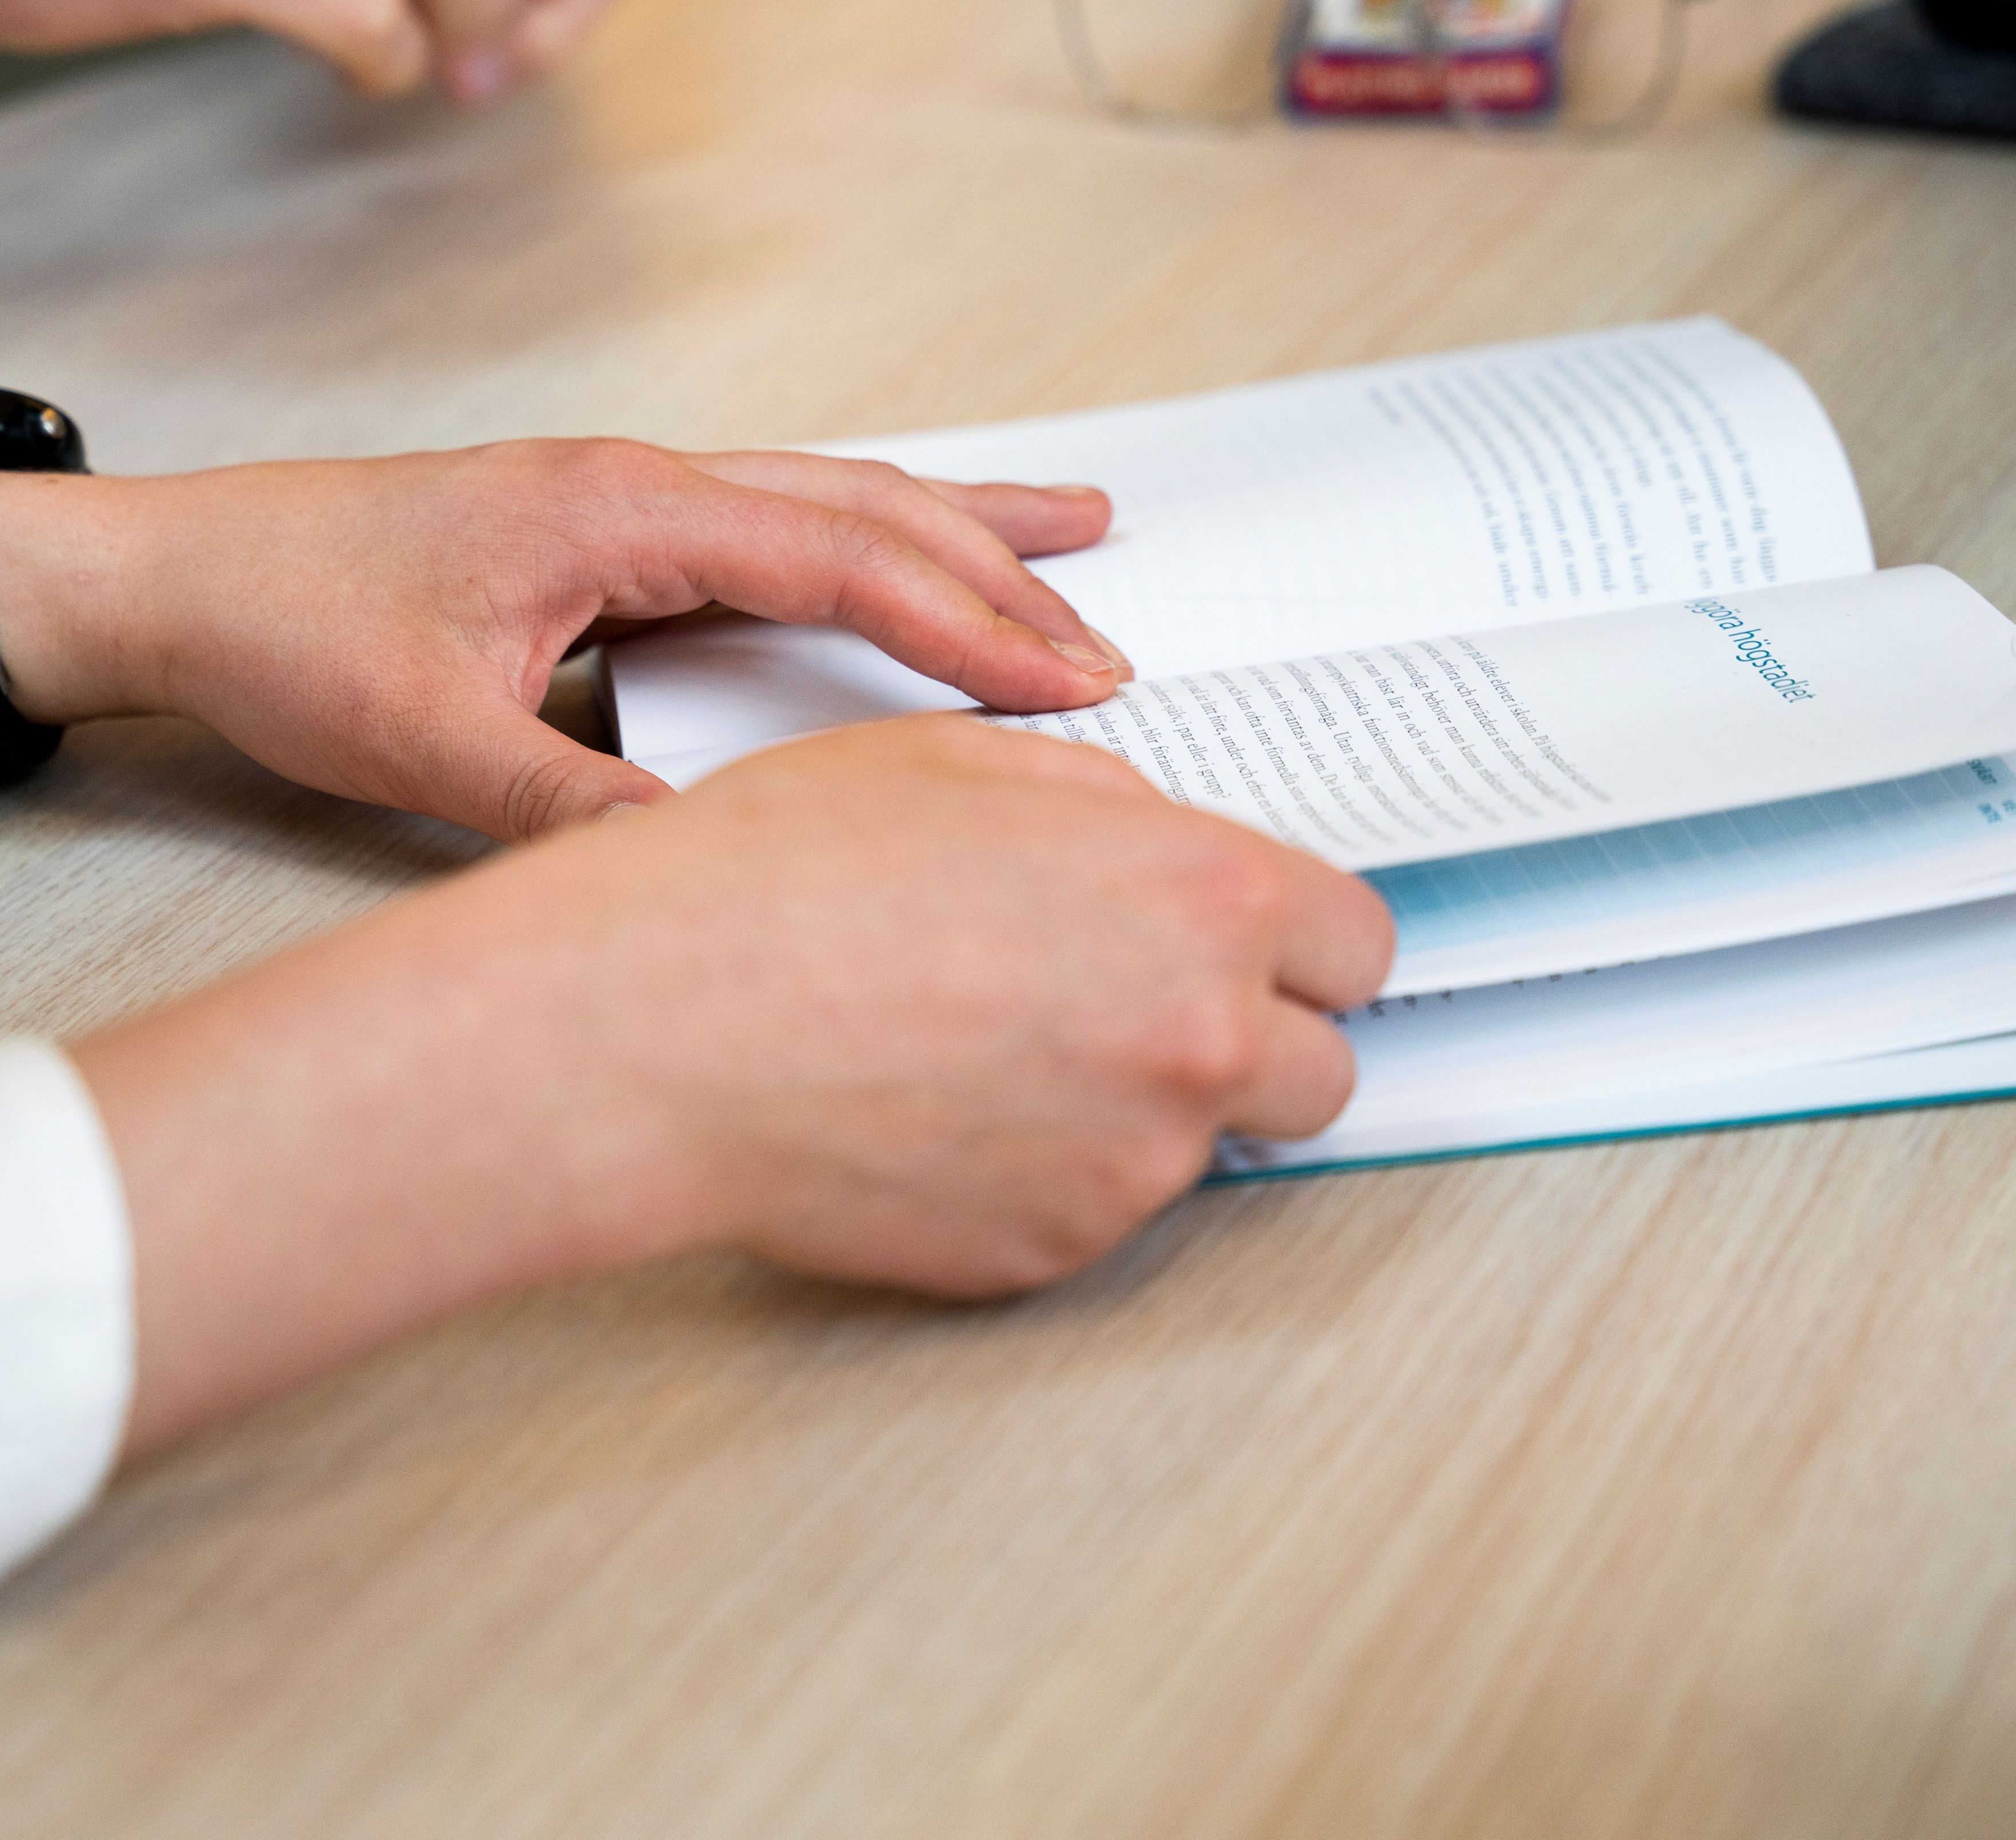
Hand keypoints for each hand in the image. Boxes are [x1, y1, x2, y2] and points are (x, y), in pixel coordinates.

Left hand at [0, 442, 1130, 836]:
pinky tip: (902, 557)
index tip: (1068, 679)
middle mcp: (637, 480)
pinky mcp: (601, 526)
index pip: (838, 554)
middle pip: (861, 507)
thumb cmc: (285, 632)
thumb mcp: (429, 747)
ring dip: (950, 530)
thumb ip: (577, 808)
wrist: (173, 575)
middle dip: (996, 573)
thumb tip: (713, 870)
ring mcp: (622, 493)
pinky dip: (863, 537)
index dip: (964, 622)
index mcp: (617, 510)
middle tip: (1110, 636)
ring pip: (828, 496)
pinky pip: (771, 520)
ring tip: (1073, 538)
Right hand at [75, 716, 1398, 1453]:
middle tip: (1138, 1007)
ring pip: (1205, 1150)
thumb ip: (1102, 804)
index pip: (1359, 941)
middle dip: (1250, 1038)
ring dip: (1141, 1108)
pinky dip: (1046, 1173)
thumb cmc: (776, 880)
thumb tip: (1152, 838)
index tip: (1260, 949)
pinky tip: (942, 1113)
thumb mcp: (957, 762)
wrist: (656, 1028)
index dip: (1301, 943)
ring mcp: (1130, 1164)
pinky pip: (1093, 1212)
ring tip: (996, 1051)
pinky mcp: (1051, 1253)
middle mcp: (1197, 1039)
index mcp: (1200, 897)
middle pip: (1319, 1070)